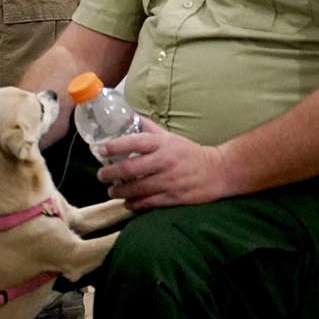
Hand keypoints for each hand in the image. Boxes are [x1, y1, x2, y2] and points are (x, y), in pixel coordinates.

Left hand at [95, 117, 233, 210]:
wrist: (218, 171)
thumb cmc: (189, 152)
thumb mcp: (169, 137)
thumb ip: (148, 128)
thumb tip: (128, 115)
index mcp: (162, 144)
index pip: (134, 142)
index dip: (114, 146)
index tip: (100, 150)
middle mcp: (164, 161)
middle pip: (131, 168)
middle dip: (111, 173)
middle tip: (101, 176)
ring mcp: (169, 181)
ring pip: (137, 188)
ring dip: (120, 191)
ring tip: (111, 191)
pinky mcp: (174, 197)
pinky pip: (149, 203)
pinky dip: (135, 204)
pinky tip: (128, 203)